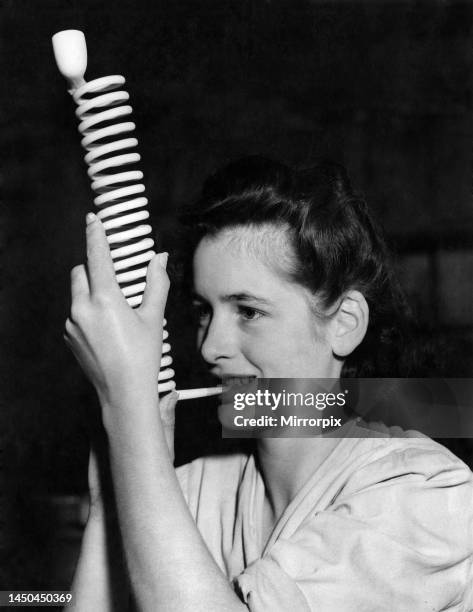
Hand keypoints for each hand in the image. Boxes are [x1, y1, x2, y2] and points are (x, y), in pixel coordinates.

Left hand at [64, 213, 169, 416]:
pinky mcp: (69, 336)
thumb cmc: (143, 356)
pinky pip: (75, 313)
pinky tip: (106, 330)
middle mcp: (82, 309)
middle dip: (94, 269)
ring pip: (76, 293)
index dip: (96, 234)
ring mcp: (72, 324)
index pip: (97, 257)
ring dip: (91, 292)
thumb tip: (160, 258)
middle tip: (115, 280)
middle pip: (81, 272)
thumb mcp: (153, 318)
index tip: (93, 218)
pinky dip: (87, 312)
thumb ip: (156, 283)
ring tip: (115, 312)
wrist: (124, 393)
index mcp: (105, 300)